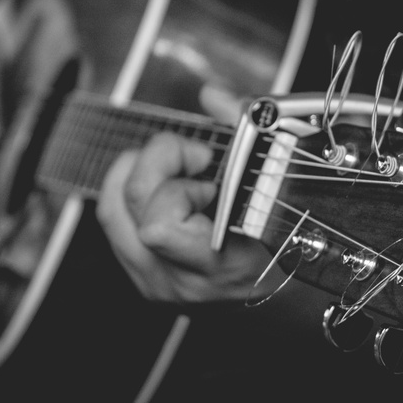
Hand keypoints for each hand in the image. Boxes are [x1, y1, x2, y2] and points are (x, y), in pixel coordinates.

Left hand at [97, 132, 273, 303]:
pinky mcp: (143, 281)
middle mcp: (179, 281)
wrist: (285, 306)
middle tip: (194, 160)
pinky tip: (167, 191)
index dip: (177, 186)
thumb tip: (213, 96)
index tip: (209, 172)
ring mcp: (156, 285)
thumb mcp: (281, 190)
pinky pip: (116, 226)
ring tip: (177, 173)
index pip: (159, 226)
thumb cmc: (290, 246)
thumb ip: (248, 133)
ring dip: (139, 176)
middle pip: (130, 207)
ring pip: (111, 213)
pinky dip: (135, 197)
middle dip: (158, 162)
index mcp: (217, 266)